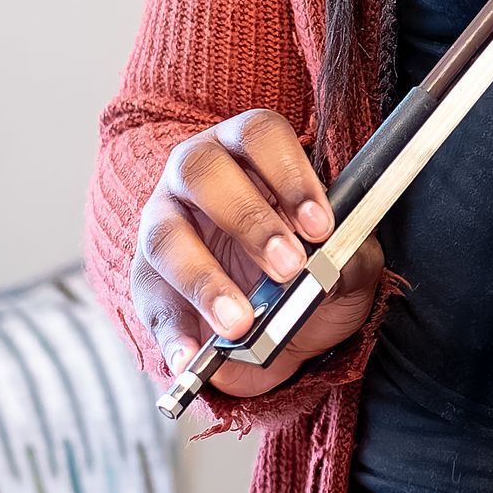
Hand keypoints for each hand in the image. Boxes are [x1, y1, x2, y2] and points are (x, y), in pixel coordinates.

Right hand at [132, 109, 383, 398]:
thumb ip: (346, 256)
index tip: (320, 225)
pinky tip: (194, 358)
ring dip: (206, 282)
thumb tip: (334, 266)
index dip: (290, 173)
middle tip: (289, 267)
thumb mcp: (341, 258)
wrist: (276, 323)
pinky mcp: (146, 280)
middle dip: (250, 220)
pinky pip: (152, 303)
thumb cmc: (307, 264)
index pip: (260, 135)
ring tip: (241, 323)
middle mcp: (196, 174)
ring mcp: (162, 222)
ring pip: (167, 236)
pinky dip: (174, 335)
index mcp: (246, 149)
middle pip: (205, 172)